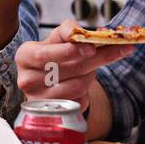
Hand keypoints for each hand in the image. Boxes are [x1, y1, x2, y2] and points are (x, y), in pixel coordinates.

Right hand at [15, 21, 132, 110]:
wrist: (48, 79)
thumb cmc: (54, 53)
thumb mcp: (57, 38)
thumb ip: (68, 29)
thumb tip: (79, 33)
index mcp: (25, 56)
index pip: (46, 54)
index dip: (70, 51)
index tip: (92, 47)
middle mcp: (26, 79)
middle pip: (68, 69)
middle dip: (96, 59)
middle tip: (119, 49)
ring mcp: (38, 99)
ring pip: (77, 86)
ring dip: (90, 76)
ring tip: (87, 70)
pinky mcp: (52, 114)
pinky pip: (79, 102)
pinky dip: (86, 93)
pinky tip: (80, 87)